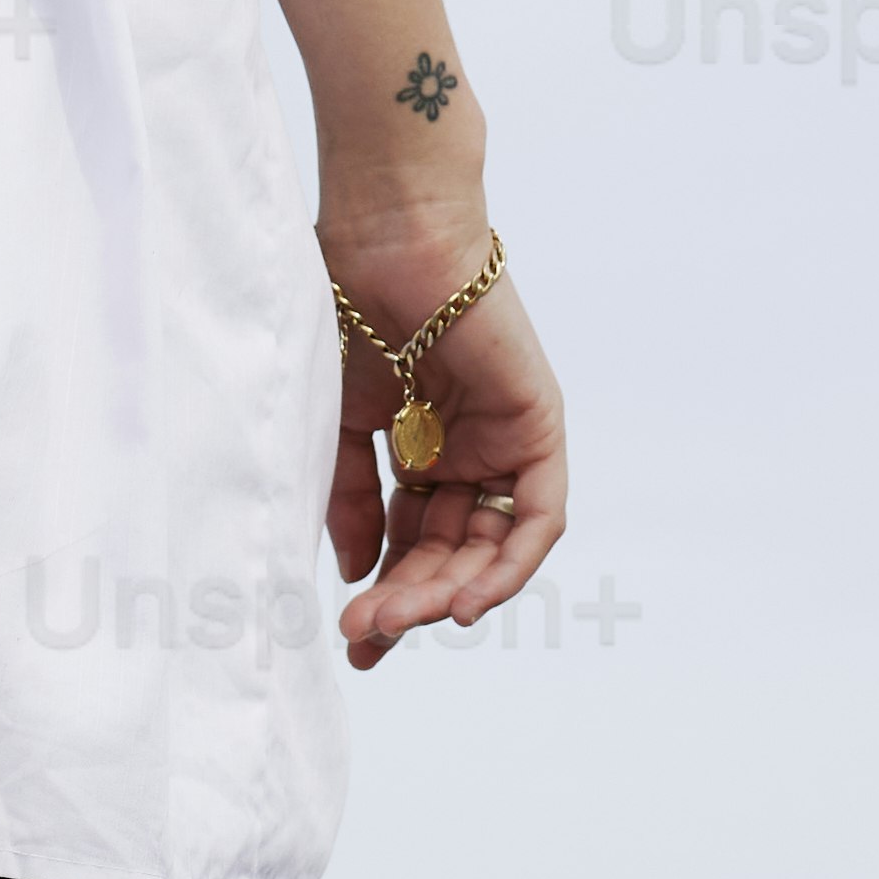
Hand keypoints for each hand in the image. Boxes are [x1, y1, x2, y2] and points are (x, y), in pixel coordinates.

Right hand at [319, 225, 567, 665]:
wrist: (386, 240)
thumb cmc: (352, 308)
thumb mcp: (339, 423)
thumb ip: (348, 497)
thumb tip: (354, 570)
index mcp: (420, 448)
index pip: (410, 541)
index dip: (385, 592)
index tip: (352, 638)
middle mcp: (466, 451)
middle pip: (447, 552)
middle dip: (408, 601)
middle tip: (365, 637)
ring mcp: (504, 442)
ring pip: (487, 546)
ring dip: (444, 592)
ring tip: (394, 622)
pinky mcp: (539, 429)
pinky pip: (536, 518)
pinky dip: (506, 566)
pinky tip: (463, 603)